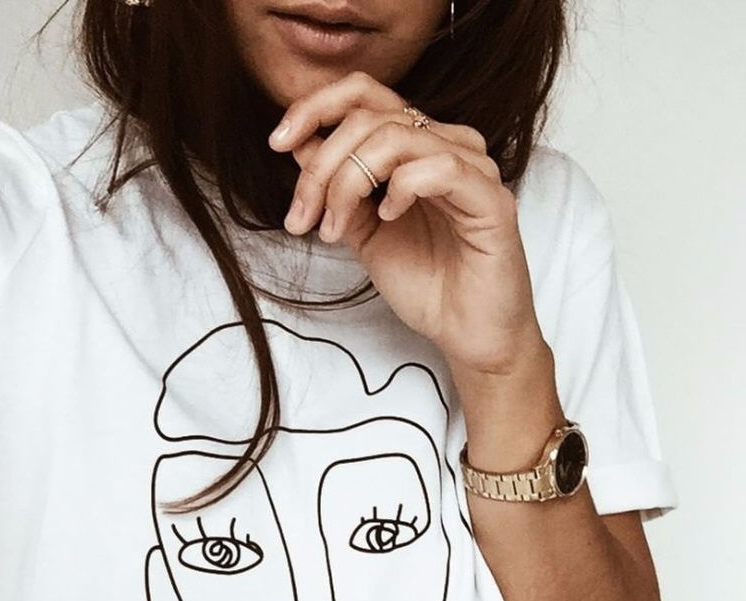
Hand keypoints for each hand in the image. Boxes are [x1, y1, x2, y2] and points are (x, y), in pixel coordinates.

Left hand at [268, 71, 546, 378]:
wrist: (468, 334)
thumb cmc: (427, 284)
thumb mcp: (364, 234)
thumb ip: (338, 190)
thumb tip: (300, 147)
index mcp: (418, 146)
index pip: (365, 95)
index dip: (316, 107)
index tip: (278, 143)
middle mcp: (448, 145)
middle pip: (370, 116)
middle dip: (321, 166)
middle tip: (302, 216)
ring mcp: (473, 169)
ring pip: (396, 137)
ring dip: (348, 183)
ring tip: (335, 229)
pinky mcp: (491, 200)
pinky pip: (440, 167)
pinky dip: (401, 188)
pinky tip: (388, 217)